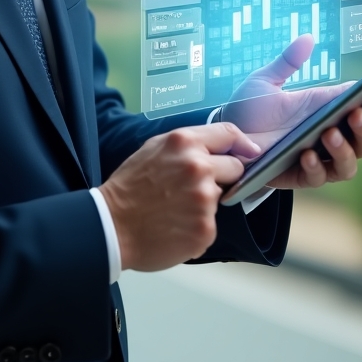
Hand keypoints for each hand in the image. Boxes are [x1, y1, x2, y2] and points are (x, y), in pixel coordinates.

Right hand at [98, 122, 260, 271]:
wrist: (111, 225)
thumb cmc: (130, 186)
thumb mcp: (154, 148)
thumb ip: (188, 144)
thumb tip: (219, 147)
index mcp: (184, 142)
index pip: (229, 133)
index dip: (242, 143)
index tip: (250, 152)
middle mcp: (198, 167)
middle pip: (235, 166)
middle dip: (223, 175)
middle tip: (194, 187)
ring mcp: (204, 199)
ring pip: (221, 196)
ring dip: (206, 202)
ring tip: (176, 208)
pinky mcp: (206, 228)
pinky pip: (212, 223)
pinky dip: (197, 226)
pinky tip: (176, 225)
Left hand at [220, 34, 361, 190]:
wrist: (224, 139)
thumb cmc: (249, 109)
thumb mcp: (265, 82)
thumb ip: (287, 62)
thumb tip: (308, 36)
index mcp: (328, 109)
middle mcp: (330, 135)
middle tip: (357, 112)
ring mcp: (318, 158)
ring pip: (350, 163)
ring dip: (345, 149)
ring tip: (329, 132)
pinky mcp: (300, 176)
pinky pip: (318, 177)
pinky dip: (316, 166)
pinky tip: (306, 153)